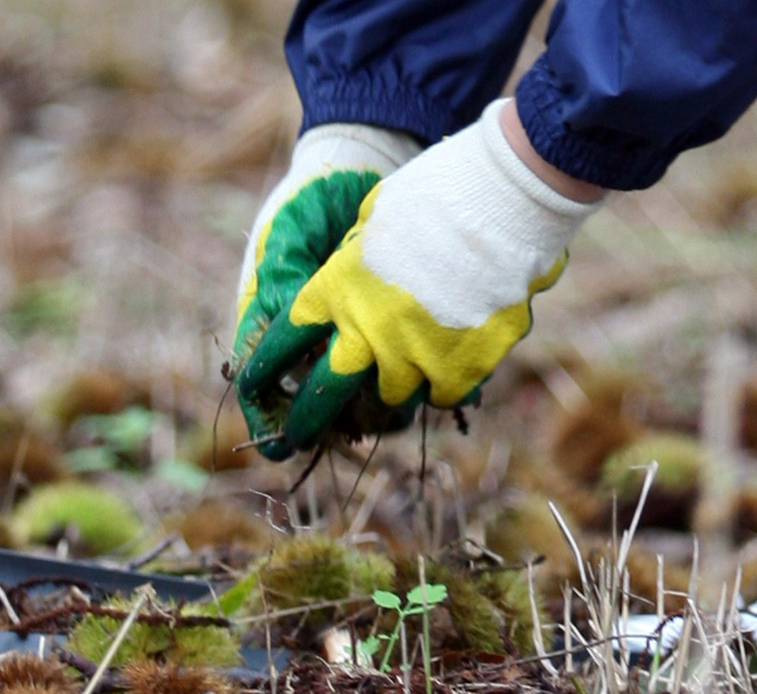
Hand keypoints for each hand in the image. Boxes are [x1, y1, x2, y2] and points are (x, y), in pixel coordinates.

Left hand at [239, 99, 601, 456]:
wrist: (502, 203)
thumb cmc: (437, 193)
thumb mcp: (375, 217)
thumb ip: (357, 258)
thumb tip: (352, 273)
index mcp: (337, 290)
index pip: (286, 340)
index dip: (267, 366)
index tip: (253, 384)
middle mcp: (369, 332)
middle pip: (326, 394)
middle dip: (306, 421)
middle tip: (296, 436)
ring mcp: (417, 356)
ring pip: (392, 398)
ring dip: (393, 388)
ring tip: (401, 376)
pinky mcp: (463, 369)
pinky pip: (444, 396)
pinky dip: (445, 384)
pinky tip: (454, 362)